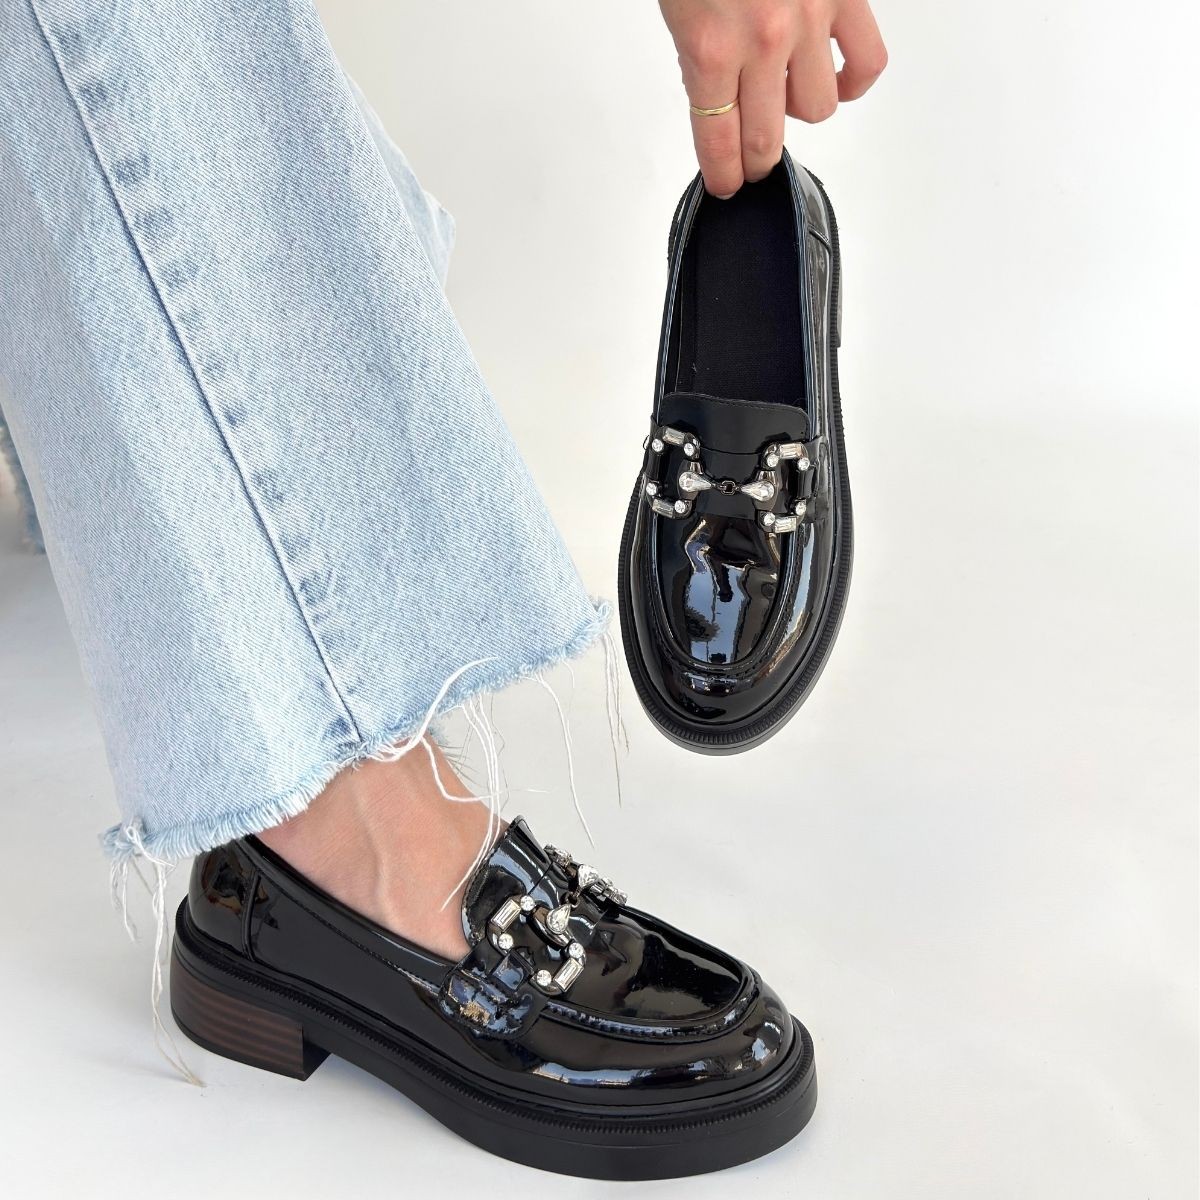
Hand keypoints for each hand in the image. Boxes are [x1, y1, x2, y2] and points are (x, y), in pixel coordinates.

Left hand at [658, 0, 886, 195]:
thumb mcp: (678, 6)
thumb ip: (699, 55)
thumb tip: (718, 97)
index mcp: (709, 47)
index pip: (718, 140)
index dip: (723, 173)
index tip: (726, 185)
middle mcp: (762, 42)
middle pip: (766, 137)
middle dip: (755, 160)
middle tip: (750, 162)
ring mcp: (809, 20)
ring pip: (818, 108)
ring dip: (799, 112)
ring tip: (785, 98)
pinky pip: (867, 61)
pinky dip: (854, 82)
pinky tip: (838, 81)